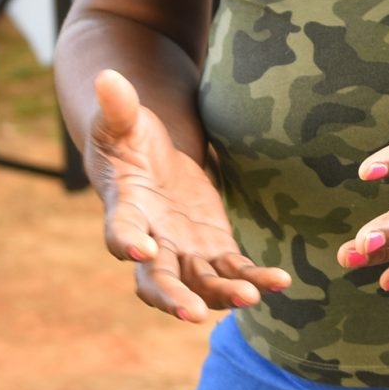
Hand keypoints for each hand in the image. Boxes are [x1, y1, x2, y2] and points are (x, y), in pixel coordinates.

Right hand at [88, 69, 289, 321]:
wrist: (148, 159)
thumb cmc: (127, 138)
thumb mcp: (121, 119)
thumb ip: (117, 106)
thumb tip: (107, 76)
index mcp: (125, 210)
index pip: (120, 231)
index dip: (125, 242)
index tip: (138, 249)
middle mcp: (151, 241)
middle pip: (156, 279)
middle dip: (174, 297)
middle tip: (194, 313)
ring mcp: (182, 251)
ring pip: (200, 284)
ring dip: (223, 294)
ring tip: (251, 296)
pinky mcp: (212, 248)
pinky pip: (233, 270)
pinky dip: (254, 278)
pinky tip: (280, 281)